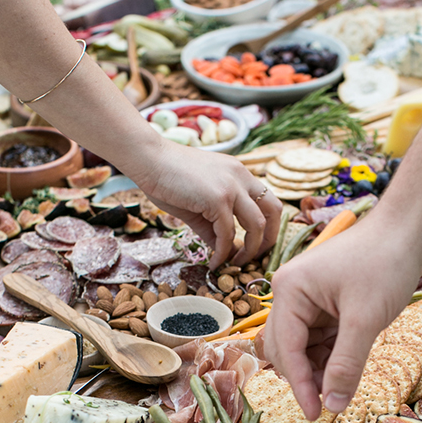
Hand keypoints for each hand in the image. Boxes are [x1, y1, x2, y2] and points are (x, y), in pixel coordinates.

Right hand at [140, 141, 281, 266]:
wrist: (147, 159)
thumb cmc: (167, 177)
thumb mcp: (198, 202)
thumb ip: (213, 225)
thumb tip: (222, 250)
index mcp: (240, 173)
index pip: (269, 201)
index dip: (270, 227)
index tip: (257, 245)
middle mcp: (242, 177)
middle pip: (274, 212)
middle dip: (270, 240)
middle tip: (255, 258)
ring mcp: (232, 186)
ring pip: (257, 226)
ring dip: (249, 251)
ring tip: (235, 264)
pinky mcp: (218, 198)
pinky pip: (227, 234)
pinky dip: (222, 253)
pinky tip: (214, 262)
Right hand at [265, 216, 421, 420]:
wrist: (408, 229)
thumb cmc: (385, 262)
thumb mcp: (365, 320)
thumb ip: (345, 365)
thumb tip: (331, 405)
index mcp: (290, 291)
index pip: (286, 349)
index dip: (299, 385)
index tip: (315, 414)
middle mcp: (290, 294)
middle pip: (287, 350)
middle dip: (307, 378)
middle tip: (331, 403)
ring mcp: (307, 298)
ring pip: (304, 348)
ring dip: (320, 370)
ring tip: (342, 386)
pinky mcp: (324, 303)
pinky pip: (320, 339)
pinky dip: (331, 356)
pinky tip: (347, 368)